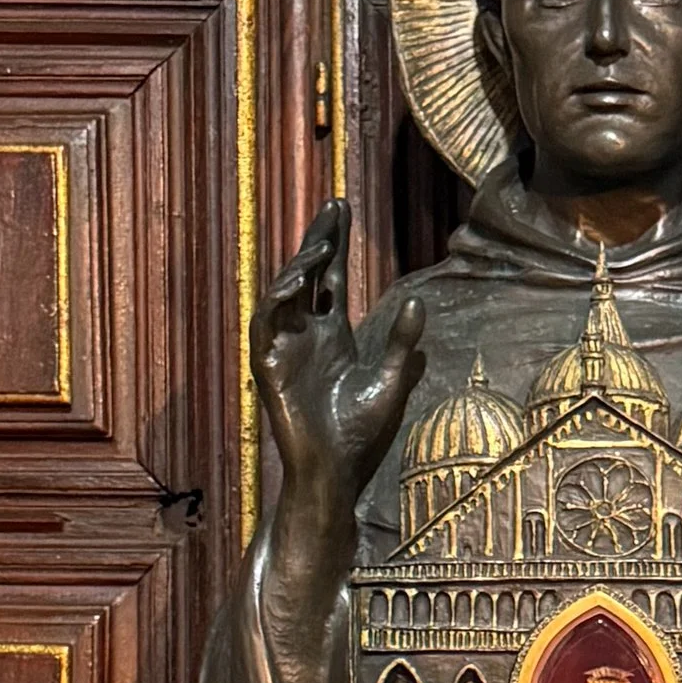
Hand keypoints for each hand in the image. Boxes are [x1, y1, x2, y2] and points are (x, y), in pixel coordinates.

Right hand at [251, 199, 423, 520]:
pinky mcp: (269, 369)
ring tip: (321, 244)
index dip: (334, 242)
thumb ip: (402, 343)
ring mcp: (285, 351)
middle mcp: (305, 337)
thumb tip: (416, 299)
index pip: (330, 278)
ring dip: (297, 267)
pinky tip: (296, 282)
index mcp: (331, 336)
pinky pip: (265, 326)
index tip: (340, 207)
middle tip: (332, 209)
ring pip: (282, 296)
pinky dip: (276, 301)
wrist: (336, 475)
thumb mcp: (391, 381)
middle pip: (306, 277)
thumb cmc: (359, 436)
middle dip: (317, 241)